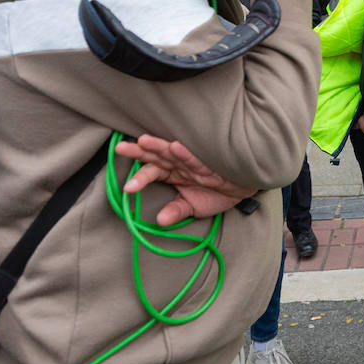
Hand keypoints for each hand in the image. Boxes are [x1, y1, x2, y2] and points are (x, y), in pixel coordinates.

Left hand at [116, 135, 253, 225]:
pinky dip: (185, 153)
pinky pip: (195, 158)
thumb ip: (176, 211)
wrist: (242, 189)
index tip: (126, 187)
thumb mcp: (192, 207)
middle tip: (120, 148)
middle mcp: (179, 164)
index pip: (151, 171)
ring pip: (171, 152)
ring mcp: (193, 161)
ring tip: (142, 141)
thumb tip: (160, 221)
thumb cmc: (216, 194)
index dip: (138, 177)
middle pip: (156, 156)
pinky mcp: (208, 163)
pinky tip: (175, 147)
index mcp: (172, 173)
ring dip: (158, 147)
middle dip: (139, 152)